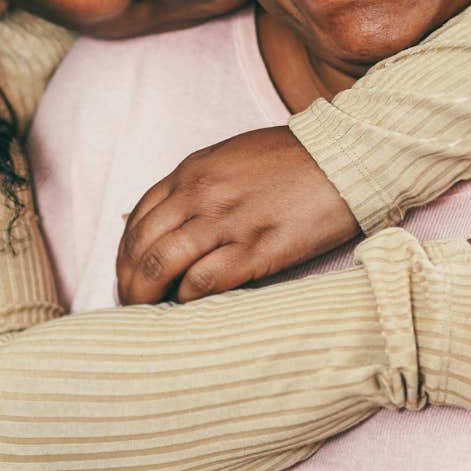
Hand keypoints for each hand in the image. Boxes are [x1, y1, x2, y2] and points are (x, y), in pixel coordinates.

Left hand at [117, 126, 358, 303]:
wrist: (344, 156)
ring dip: (148, 296)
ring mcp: (227, 221)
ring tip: (149, 314)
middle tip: (132, 304)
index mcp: (192, 172)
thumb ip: (200, 186)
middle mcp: (201, 194)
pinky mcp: (257, 248)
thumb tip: (175, 223)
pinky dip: (188, 300)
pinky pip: (204, 281)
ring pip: (162, 265)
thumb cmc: (293, 158)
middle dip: (129, 282)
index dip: (126, 254)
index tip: (129, 275)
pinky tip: (190, 307)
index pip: (138, 218)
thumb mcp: (232, 158)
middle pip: (142, 246)